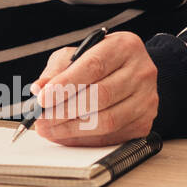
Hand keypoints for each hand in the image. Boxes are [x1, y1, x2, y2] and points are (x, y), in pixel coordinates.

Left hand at [28, 31, 158, 145]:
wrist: (131, 73)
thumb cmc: (100, 61)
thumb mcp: (76, 55)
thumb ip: (57, 70)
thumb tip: (39, 89)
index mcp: (124, 46)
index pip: (93, 66)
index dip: (65, 84)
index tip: (43, 98)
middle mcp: (141, 72)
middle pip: (101, 96)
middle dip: (64, 110)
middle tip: (41, 118)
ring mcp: (147, 100)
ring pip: (107, 120)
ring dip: (71, 129)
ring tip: (48, 129)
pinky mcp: (145, 123)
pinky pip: (111, 137)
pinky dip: (84, 139)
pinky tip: (64, 136)